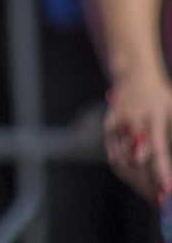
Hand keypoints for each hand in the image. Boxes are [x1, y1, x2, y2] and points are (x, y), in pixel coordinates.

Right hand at [105, 76, 171, 201]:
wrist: (133, 75)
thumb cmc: (160, 96)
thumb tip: (168, 157)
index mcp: (152, 118)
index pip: (156, 149)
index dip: (160, 170)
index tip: (167, 188)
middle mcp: (132, 123)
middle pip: (137, 161)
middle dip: (149, 184)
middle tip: (162, 200)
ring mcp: (117, 126)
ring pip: (123, 162)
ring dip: (137, 182)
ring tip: (151, 196)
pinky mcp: (108, 128)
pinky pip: (114, 155)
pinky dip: (124, 171)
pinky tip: (136, 181)